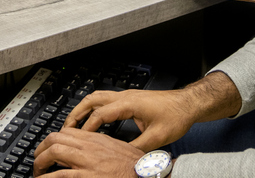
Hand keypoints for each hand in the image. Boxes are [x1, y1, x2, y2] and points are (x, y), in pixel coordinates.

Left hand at [32, 127, 141, 177]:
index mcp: (96, 139)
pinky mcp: (86, 177)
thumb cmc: (136, 166)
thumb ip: (100, 147)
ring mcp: (86, 162)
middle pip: (55, 138)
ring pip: (54, 152)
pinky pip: (60, 175)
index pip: (67, 131)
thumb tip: (90, 150)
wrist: (146, 175)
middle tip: (38, 160)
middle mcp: (89, 147)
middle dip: (41, 148)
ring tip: (37, 172)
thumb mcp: (117, 149)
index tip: (49, 148)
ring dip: (40, 162)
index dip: (54, 139)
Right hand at [62, 88, 194, 152]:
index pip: (100, 113)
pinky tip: (93, 117)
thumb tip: (124, 159)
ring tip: (75, 122)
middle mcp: (125, 96)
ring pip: (98, 96)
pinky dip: (94, 107)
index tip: (79, 138)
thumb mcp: (157, 137)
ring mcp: (127, 95)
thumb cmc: (176, 116)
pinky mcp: (130, 98)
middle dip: (76, 112)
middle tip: (66, 127)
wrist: (188, 103)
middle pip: (92, 99)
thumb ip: (138, 148)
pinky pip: (105, 99)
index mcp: (129, 104)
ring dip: (84, 108)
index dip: (87, 127)